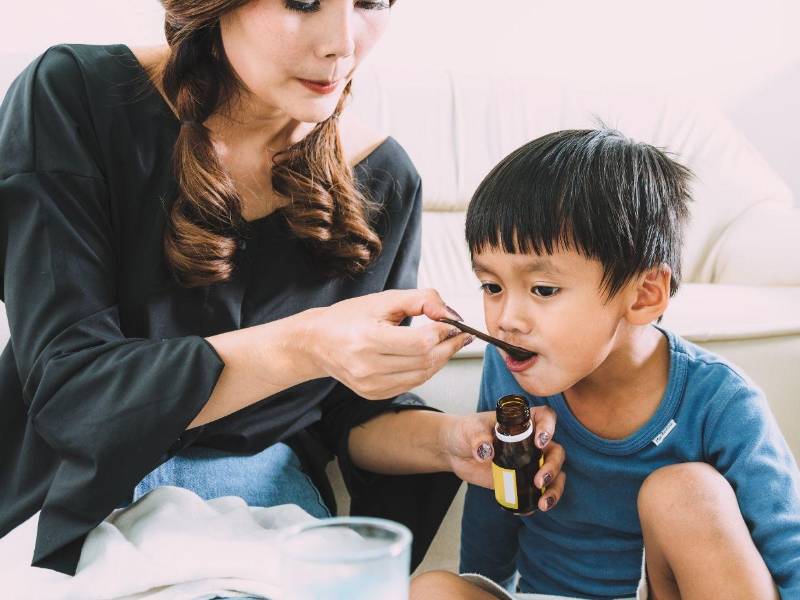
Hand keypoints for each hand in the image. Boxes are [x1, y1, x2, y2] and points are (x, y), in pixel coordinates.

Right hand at [303, 288, 470, 398]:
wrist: (316, 343)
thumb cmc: (348, 317)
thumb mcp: (383, 299)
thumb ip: (420, 299)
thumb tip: (450, 313)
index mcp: (366, 340)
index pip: (419, 342)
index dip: (443, 332)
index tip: (454, 322)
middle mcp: (367, 368)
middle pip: (425, 360)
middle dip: (449, 345)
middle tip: (461, 333)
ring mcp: (370, 386)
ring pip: (422, 375)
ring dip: (441, 358)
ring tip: (449, 342)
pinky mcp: (374, 394)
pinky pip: (412, 383)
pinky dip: (425, 369)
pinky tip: (429, 355)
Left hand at [442, 405, 565, 512]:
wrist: (455, 452)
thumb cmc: (466, 432)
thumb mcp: (470, 430)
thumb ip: (478, 438)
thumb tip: (485, 452)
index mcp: (522, 423)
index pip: (545, 417)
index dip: (549, 427)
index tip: (540, 442)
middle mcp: (530, 443)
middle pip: (556, 452)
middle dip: (553, 467)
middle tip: (539, 480)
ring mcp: (528, 463)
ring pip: (554, 474)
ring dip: (554, 489)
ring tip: (543, 503)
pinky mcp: (520, 481)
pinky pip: (537, 492)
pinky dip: (537, 501)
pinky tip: (528, 510)